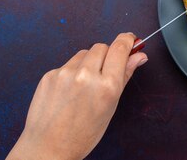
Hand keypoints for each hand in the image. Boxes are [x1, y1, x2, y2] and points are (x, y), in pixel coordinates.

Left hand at [7, 33, 147, 159]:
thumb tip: (138, 57)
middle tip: (105, 72)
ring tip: (85, 85)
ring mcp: (65, 73)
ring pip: (84, 53)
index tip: (130, 39)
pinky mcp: (50, 74)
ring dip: (89, 62)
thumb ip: (124, 76)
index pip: (120, 48)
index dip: (127, 40)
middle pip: (102, 46)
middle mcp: (86, 75)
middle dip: (107, 55)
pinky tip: (70, 91)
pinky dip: (72, 72)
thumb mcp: (111, 106)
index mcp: (106, 85)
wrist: (48, 147)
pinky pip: (67, 64)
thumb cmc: (82, 134)